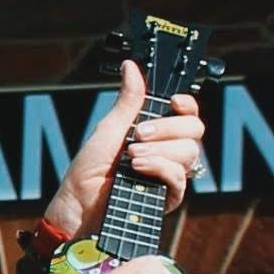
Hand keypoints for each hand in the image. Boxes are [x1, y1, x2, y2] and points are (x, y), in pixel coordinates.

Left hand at [38, 60, 206, 242]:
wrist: (78, 206)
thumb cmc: (88, 170)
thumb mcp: (108, 129)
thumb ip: (127, 101)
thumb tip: (131, 67)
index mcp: (156, 132)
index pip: (186, 113)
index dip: (187, 104)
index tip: (174, 101)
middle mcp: (167, 151)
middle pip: (194, 129)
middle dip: (168, 127)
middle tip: (137, 134)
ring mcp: (169, 174)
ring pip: (189, 152)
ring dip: (159, 150)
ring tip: (131, 156)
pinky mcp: (168, 197)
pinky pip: (180, 177)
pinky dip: (159, 167)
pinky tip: (138, 168)